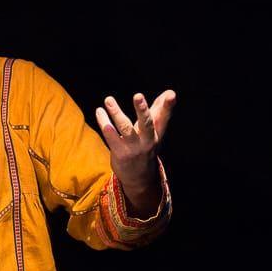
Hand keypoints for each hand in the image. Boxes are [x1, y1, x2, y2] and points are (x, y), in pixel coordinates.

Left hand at [95, 90, 175, 213]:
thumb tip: (170, 92)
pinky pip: (111, 137)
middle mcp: (147, 140)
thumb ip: (159, 111)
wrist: (140, 178)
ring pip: (125, 128)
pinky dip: (105, 125)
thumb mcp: (155, 131)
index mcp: (157, 133)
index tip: (171, 94)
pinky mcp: (120, 153)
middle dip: (142, 110)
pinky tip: (100, 113)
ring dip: (116, 113)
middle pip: (147, 124)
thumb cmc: (146, 147)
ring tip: (108, 100)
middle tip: (138, 95)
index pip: (164, 118)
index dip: (168, 106)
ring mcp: (134, 148)